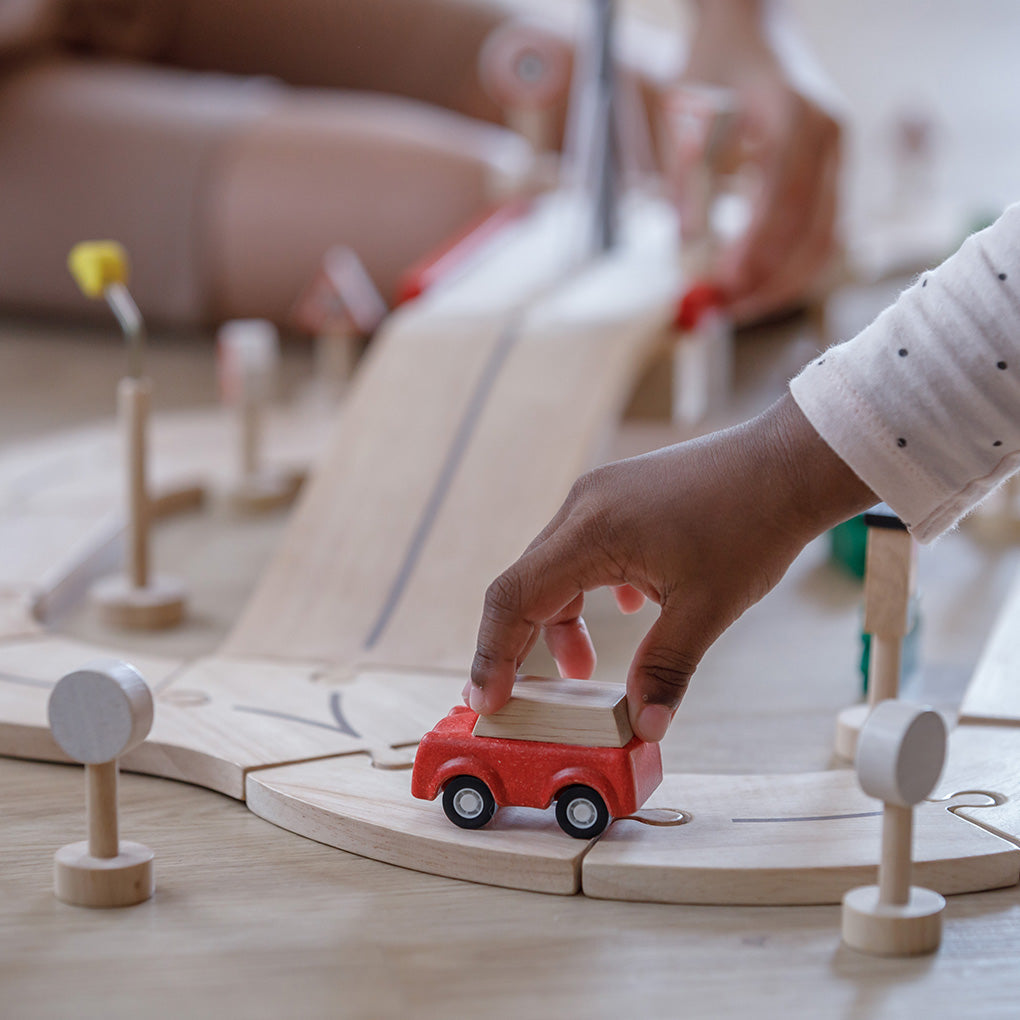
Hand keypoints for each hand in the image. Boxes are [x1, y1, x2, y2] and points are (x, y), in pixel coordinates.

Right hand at [468, 394, 873, 741]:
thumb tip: (644, 726)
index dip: (492, 653)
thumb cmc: (752, 524)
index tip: (487, 698)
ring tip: (586, 667)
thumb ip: (666, 669)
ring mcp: (600, 496)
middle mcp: (583, 507)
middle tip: (528, 696)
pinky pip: (584, 550)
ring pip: (556, 568)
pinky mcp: (621, 496)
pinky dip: (589, 591)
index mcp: (591, 532)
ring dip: (562, 621)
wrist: (789, 462)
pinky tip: (629, 611)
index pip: (513, 597)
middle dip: (524, 645)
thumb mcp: (708, 609)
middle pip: (527, 584)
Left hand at [677, 0, 843, 322]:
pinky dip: (791, 268)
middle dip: (768, 282)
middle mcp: (829, 137)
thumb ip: (684, 182)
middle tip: (723, 311)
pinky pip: (821, 235)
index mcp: (795, 115)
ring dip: (781, 284)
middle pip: (813, 234)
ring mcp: (838, 157)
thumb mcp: (685, 114)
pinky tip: (755, 285)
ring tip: (734, 306)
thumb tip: (686, 253)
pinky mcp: (832, 174)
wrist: (750, 27)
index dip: (755, 253)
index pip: (782, 203)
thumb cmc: (714, 62)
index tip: (723, 287)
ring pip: (824, 243)